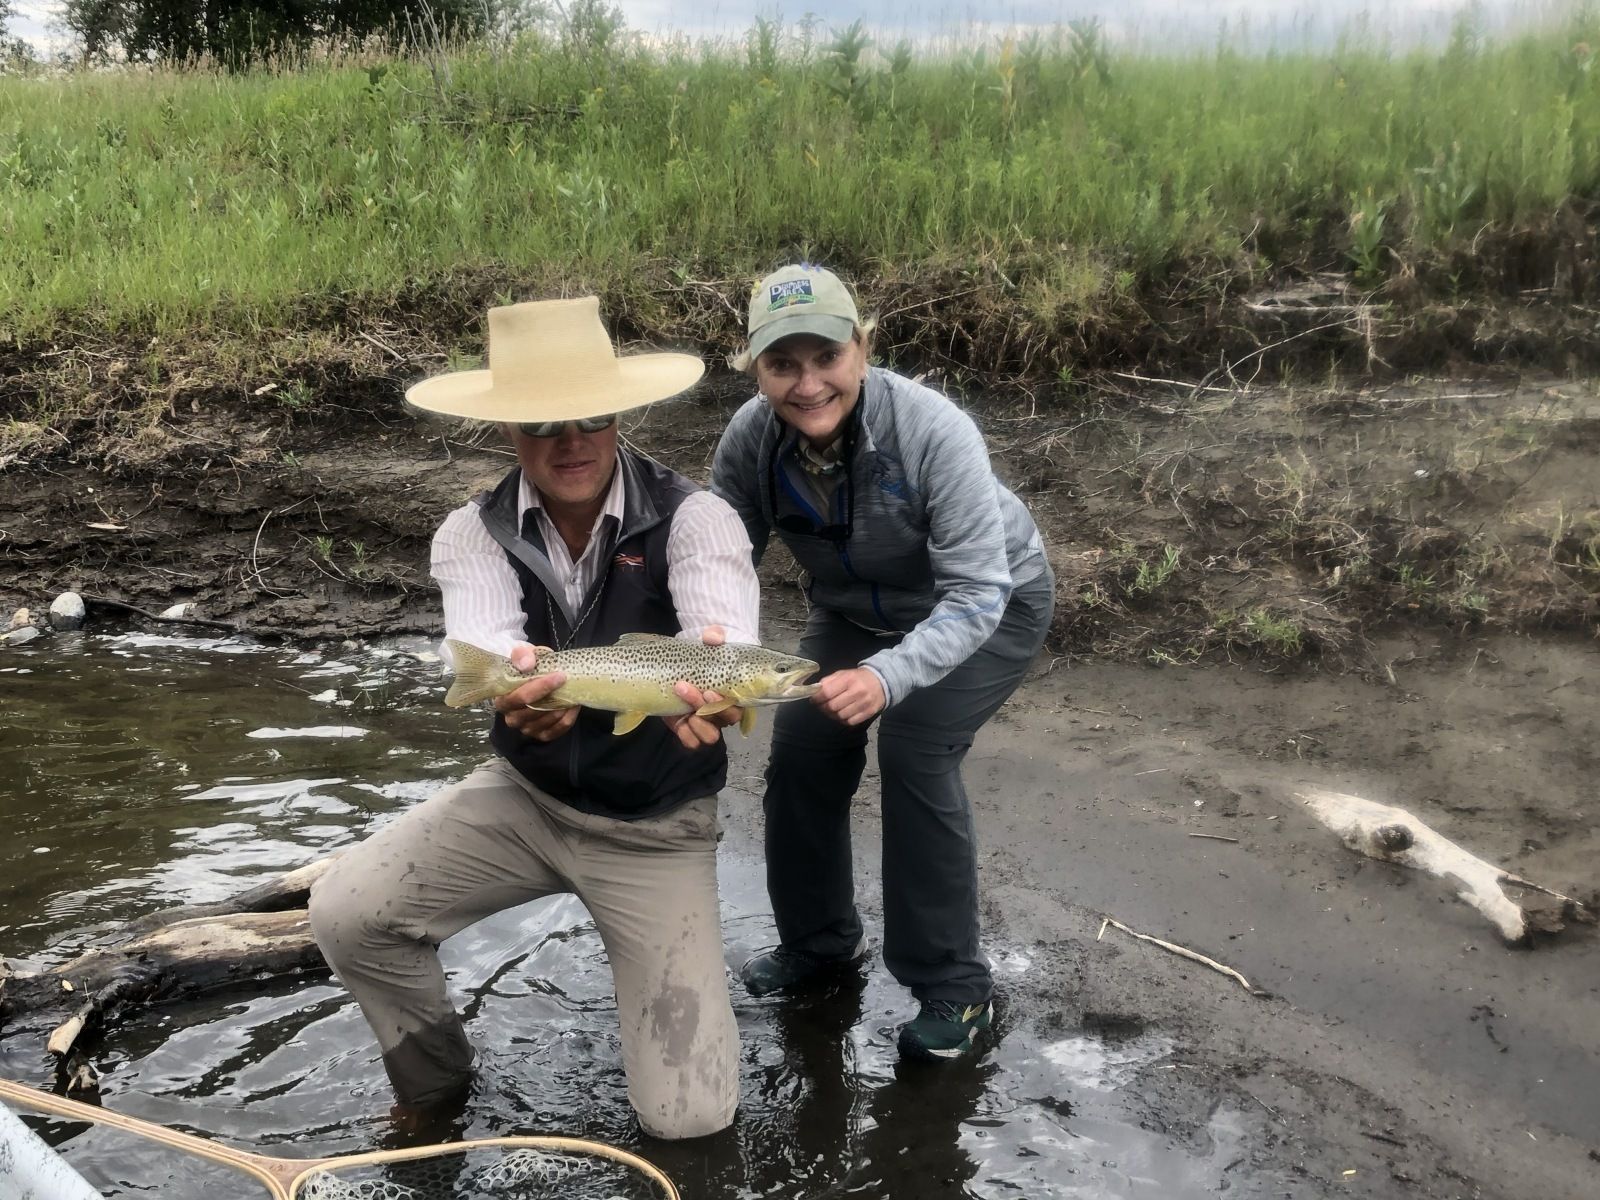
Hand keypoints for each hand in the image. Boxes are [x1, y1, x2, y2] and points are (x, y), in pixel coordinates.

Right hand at [493, 642, 575, 741]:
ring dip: (563, 706)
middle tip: (569, 682)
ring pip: (548, 720)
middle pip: (535, 711)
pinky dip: (568, 717)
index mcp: (502, 700)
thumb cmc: (526, 665)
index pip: (521, 698)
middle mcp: (512, 718)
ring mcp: (526, 728)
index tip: (559, 675)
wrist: (531, 675)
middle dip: (555, 696)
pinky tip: (573, 705)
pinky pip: (558, 729)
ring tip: (573, 691)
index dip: (541, 687)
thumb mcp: (522, 654)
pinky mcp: (541, 734)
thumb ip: (521, 655)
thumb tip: (526, 665)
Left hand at [665, 625, 743, 748]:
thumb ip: (713, 637)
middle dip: (704, 707)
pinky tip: (679, 722)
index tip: (708, 690)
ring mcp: (706, 721)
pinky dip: (686, 735)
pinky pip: (693, 742)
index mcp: (733, 694)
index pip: (738, 707)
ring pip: (710, 736)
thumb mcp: (708, 642)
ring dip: (697, 724)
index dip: (724, 704)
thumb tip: (713, 636)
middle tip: (684, 687)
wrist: (683, 663)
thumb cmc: (703, 656)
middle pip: (724, 721)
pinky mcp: (688, 726)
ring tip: (681, 706)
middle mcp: (722, 711)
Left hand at [813, 667, 885, 725]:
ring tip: (832, 710)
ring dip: (832, 715)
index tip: (814, 699)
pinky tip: (842, 714)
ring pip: (840, 716)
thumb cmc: (857, 678)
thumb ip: (828, 681)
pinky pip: (850, 722)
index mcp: (849, 679)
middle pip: (832, 706)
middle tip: (822, 706)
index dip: (817, 698)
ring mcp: (864, 704)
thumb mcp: (842, 674)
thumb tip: (814, 691)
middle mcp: (857, 692)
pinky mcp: (869, 713)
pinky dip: (842, 720)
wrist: (881, 683)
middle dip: (823, 708)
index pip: (827, 692)